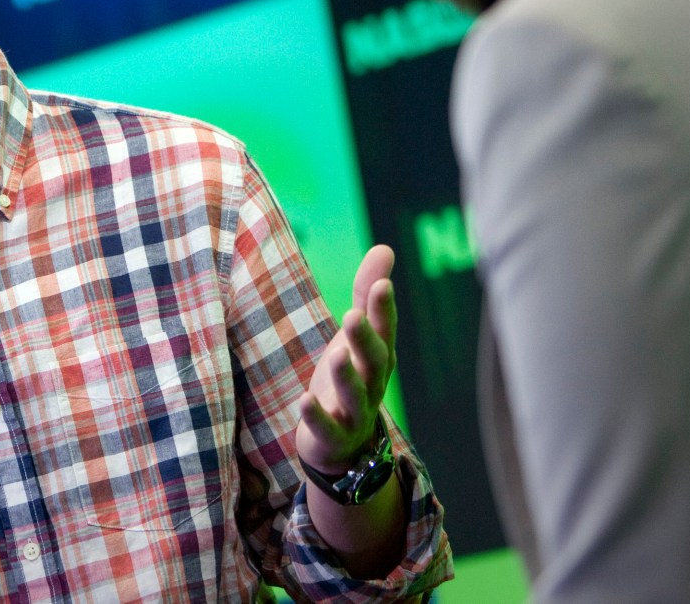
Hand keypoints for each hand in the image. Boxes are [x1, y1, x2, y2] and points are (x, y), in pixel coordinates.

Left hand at [294, 244, 397, 471]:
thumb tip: (386, 247)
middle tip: (354, 315)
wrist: (342, 443)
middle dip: (366, 339)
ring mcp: (355, 413)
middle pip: (374, 361)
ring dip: (347, 376)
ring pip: (355, 396)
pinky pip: (327, 428)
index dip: (383, 309)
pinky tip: (304, 400)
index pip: (384, 330)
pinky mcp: (333, 436)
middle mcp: (373, 385)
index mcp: (378, 357)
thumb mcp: (357, 334)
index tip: (382, 285)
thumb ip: (366, 293)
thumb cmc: (351, 376)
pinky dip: (317, 416)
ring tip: (337, 355)